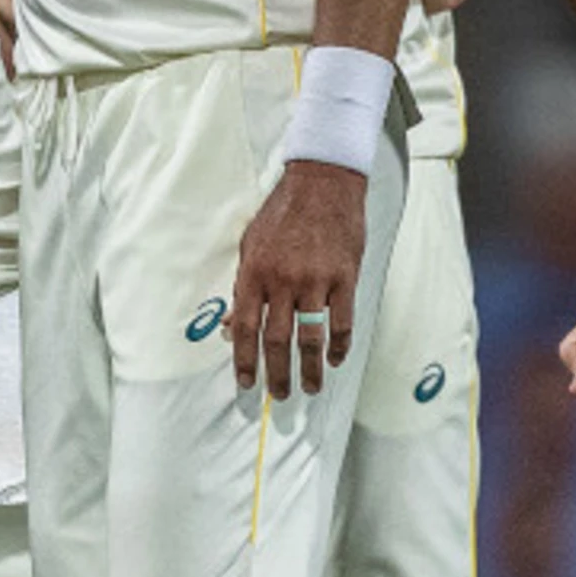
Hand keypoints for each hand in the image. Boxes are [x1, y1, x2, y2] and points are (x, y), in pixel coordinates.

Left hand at [230, 161, 363, 398]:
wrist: (322, 182)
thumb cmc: (283, 213)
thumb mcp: (250, 245)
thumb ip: (242, 287)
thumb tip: (231, 327)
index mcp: (254, 273)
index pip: (245, 328)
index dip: (244, 360)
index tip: (246, 383)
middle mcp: (283, 280)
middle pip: (277, 340)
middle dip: (277, 373)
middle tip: (279, 394)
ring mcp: (316, 280)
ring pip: (311, 337)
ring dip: (311, 368)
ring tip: (310, 387)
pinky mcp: (344, 277)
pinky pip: (342, 321)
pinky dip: (339, 345)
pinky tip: (335, 359)